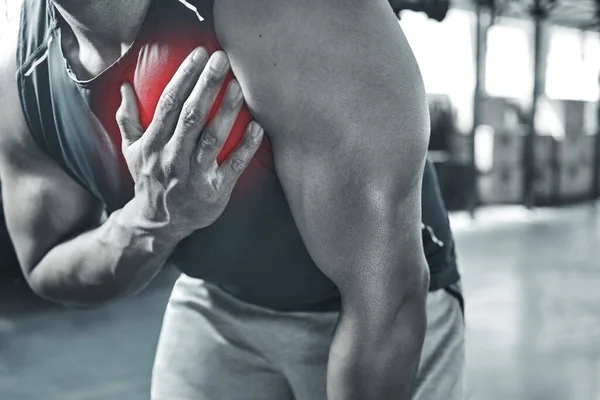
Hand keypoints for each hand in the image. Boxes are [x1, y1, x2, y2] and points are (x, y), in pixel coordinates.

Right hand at [115, 47, 263, 240]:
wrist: (159, 222)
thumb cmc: (149, 179)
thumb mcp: (132, 150)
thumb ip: (128, 119)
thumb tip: (125, 87)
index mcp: (153, 144)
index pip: (168, 103)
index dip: (184, 77)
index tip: (199, 54)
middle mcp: (172, 158)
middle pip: (191, 116)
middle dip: (206, 85)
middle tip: (222, 59)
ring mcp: (194, 175)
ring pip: (212, 139)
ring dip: (227, 111)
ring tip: (239, 86)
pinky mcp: (215, 191)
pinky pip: (233, 166)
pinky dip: (246, 147)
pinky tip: (257, 127)